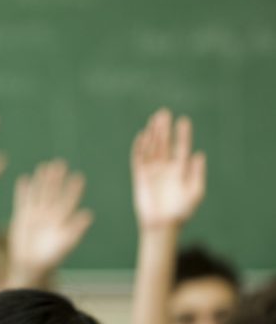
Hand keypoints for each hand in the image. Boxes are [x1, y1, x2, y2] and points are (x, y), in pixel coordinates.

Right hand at [8, 160, 93, 285]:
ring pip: (39, 193)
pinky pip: (23, 200)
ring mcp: (36, 214)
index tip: (78, 177)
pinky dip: (23, 191)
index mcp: (62, 220)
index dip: (73, 189)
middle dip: (56, 179)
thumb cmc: (51, 257)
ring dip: (41, 181)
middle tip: (60, 163)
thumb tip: (89, 214)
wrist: (30, 266)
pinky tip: (24, 179)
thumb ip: (76, 228)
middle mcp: (50, 214)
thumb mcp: (65, 243)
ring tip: (44, 166)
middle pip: (53, 193)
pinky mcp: (22, 216)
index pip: (68, 201)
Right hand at [131, 109, 205, 228]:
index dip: (182, 134)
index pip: (180, 147)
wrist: (162, 225)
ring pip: (151, 147)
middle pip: (164, 143)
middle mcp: (165, 167)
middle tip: (164, 112)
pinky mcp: (139, 175)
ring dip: (152, 133)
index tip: (183, 120)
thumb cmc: (181, 211)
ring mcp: (152, 170)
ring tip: (154, 119)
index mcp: (179, 169)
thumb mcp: (195, 192)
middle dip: (164, 128)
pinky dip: (139, 147)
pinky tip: (142, 136)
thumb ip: (197, 173)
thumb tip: (199, 154)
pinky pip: (138, 158)